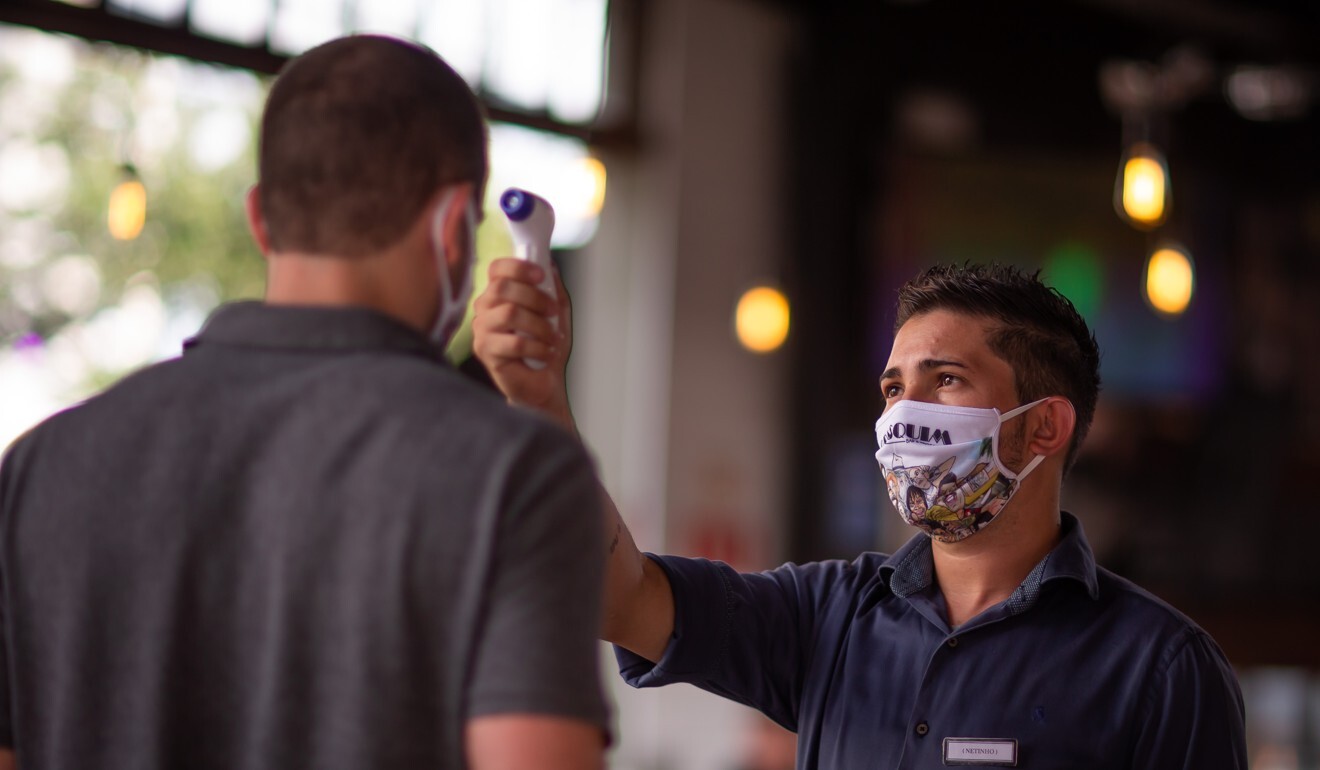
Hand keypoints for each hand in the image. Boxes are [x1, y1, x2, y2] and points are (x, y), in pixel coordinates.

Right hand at [472, 257, 574, 429]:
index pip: (497, 269)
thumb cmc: (546, 345)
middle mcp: (485, 308)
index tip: (540, 276)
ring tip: (552, 338)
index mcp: (498, 294)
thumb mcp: (556, 311)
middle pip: (503, 288)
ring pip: (509, 313)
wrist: (545, 382)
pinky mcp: (485, 352)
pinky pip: (513, 342)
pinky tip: (545, 353)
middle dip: (535, 298)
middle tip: (552, 312)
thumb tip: (549, 264)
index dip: (518, 267)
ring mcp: (482, 329)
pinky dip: (537, 347)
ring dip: (539, 325)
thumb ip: (552, 287)